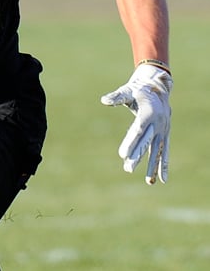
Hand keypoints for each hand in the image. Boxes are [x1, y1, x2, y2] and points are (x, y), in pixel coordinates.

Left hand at [101, 62, 171, 183]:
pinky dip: (163, 165)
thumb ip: (117, 97)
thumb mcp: (128, 91)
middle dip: (138, 156)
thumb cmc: (138, 91)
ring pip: (157, 150)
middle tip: (128, 169)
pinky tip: (161, 179)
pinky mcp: (165, 135)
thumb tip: (104, 100)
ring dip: (152, 165)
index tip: (122, 155)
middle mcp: (158, 124)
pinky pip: (164, 152)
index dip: (131, 142)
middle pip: (146, 142)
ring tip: (148, 181)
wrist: (159, 89)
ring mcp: (163, 131)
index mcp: (148, 113)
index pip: (138, 130)